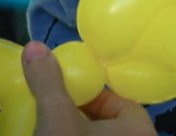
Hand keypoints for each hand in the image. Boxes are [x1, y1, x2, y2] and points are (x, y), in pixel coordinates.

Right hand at [22, 41, 155, 134]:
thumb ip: (49, 83)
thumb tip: (35, 48)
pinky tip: (51, 135)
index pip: (119, 101)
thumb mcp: (57, 117)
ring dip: (72, 128)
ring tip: (47, 124)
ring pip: (95, 135)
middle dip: (77, 113)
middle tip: (52, 108)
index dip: (90, 93)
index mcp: (140, 128)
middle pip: (105, 121)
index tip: (67, 90)